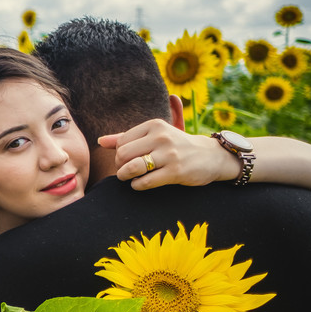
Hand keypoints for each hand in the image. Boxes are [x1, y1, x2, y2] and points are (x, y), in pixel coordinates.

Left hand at [98, 119, 238, 189]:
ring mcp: (169, 155)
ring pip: (132, 168)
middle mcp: (161, 137)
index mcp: (154, 125)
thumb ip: (126, 137)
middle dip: (119, 166)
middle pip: (123, 154)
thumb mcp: (154, 136)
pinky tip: (140, 184)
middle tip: (125, 171)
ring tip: (129, 178)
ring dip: (125, 176)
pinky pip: (145, 182)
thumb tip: (100, 141)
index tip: (126, 160)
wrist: (211, 156)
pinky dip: (137, 185)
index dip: (118, 154)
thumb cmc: (175, 146)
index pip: (121, 141)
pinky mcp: (176, 172)